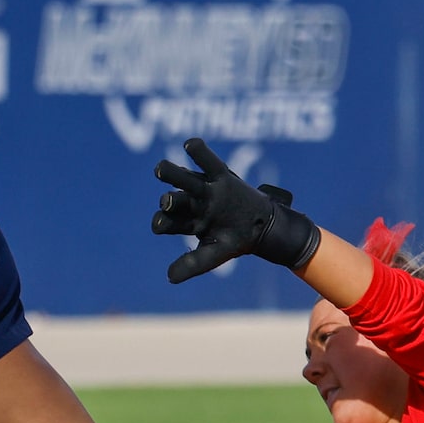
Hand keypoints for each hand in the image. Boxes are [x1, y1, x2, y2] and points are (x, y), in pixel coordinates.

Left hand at [150, 137, 321, 283]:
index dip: (161, 222)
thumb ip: (193, 264)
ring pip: (183, 178)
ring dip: (171, 173)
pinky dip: (198, 151)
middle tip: (166, 201)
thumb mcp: (215, 255)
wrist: (262, 227)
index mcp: (186, 223)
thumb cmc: (234, 241)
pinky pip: (207, 160)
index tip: (161, 224)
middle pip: (172, 199)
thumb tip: (169, 278)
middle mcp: (191, 204)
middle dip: (168, 200)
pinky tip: (189, 145)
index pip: (166, 222)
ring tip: (160, 169)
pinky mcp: (220, 175)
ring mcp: (204, 188)